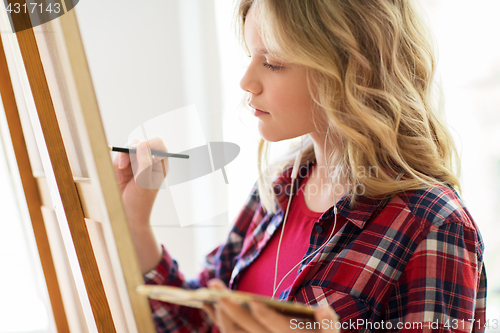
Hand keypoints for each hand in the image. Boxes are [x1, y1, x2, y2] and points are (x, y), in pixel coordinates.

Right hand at [112, 137, 168, 227]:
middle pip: (141, 142)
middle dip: (132, 149)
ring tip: (121, 169)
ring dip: (123, 157)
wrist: (126, 213)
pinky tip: (119, 175)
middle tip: (126, 159)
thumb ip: (145, 162)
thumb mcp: (144, 182)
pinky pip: (118, 156)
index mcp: (160, 163)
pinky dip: (117, 163)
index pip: (158, 143)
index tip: (140, 150)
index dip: (149, 143)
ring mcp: (136, 162)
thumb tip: (142, 144)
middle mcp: (149, 160)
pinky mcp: (124, 166)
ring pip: (127, 148)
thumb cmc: (140, 200)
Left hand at [202, 279, 339, 332]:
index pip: (278, 328)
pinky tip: (208, 306)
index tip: (254, 304)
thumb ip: (328, 323)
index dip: (267, 317)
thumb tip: (323, 309)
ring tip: (210, 293)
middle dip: (231, 310)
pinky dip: (218, 320)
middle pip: (247, 330)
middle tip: (217, 289)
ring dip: (220, 316)